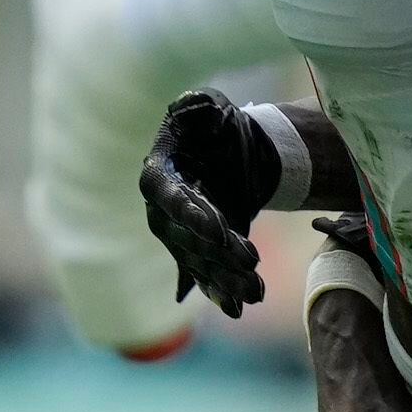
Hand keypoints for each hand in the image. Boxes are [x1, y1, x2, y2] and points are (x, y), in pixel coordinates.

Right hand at [139, 90, 278, 316]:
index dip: (190, 213)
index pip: (167, 196)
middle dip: (219, 252)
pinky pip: (205, 273)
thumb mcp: (206, 105)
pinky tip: (238, 307)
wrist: (229, 151)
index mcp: (158, 172)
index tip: (218, 230)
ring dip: (225, 278)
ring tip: (253, 293)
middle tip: (251, 263)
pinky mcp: (198, 248)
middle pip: (187, 236)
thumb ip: (199, 106)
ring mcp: (178, 233)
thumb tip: (196, 105)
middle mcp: (161, 209)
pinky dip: (221, 290)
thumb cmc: (211, 123)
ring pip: (199, 260)